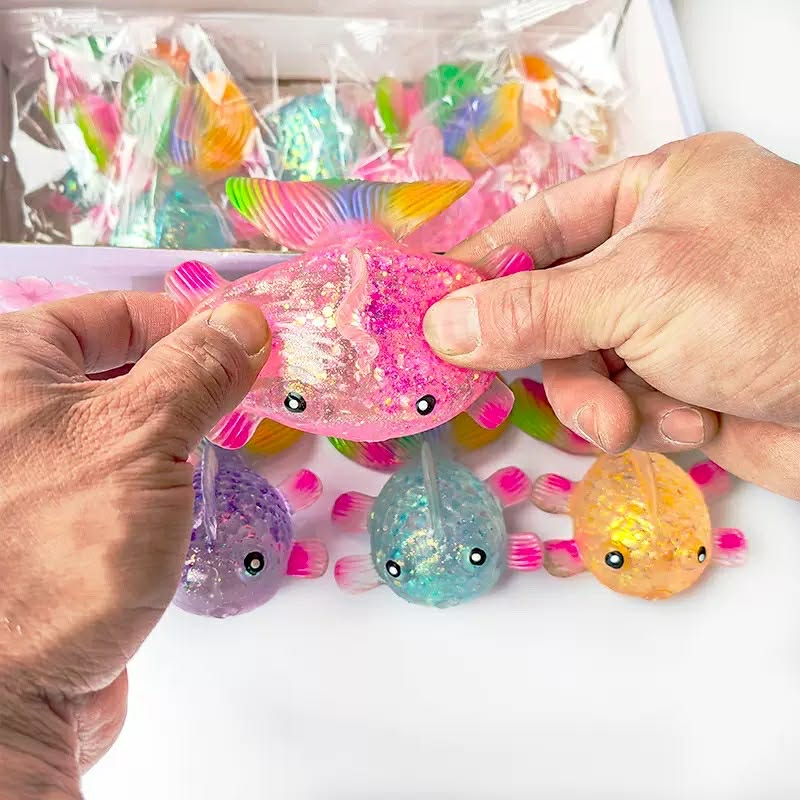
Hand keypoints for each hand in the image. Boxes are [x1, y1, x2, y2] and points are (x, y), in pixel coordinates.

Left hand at [0, 292, 269, 795]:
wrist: (6, 700)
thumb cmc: (58, 549)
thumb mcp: (142, 437)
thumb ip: (196, 371)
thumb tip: (243, 320)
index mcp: (5, 366)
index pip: (110, 316)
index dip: (182, 323)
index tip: (242, 345)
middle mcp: (7, 414)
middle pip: (115, 368)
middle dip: (184, 381)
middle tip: (243, 397)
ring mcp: (27, 473)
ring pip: (119, 426)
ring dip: (174, 433)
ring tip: (223, 447)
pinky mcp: (49, 525)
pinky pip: (114, 476)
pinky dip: (155, 477)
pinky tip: (183, 499)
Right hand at [424, 133, 799, 497]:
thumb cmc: (776, 302)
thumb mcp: (638, 290)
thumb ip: (532, 310)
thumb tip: (443, 326)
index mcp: (657, 195)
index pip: (541, 225)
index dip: (484, 267)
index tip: (433, 308)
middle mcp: (661, 256)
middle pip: (555, 309)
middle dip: (558, 361)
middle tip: (564, 390)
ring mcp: (674, 324)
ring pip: (586, 369)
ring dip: (604, 401)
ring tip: (640, 416)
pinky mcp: (689, 385)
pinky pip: (628, 405)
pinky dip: (652, 420)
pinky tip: (701, 419)